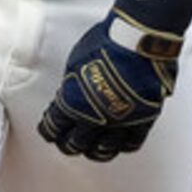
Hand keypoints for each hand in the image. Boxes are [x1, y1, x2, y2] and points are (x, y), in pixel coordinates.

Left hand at [38, 14, 178, 159]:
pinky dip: (123, 145)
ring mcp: (119, 122)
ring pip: (103, 150)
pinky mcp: (142, 120)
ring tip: (92, 148)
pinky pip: (131, 144)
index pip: (53, 129)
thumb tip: (69, 94)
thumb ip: (70, 86)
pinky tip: (119, 143)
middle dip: (68, 144)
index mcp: (71, 104)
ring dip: (94, 151)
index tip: (50, 131)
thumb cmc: (106, 43)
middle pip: (74, 145)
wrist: (138, 40)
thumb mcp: (74, 63)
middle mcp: (93, 118)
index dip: (49, 131)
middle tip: (68, 142)